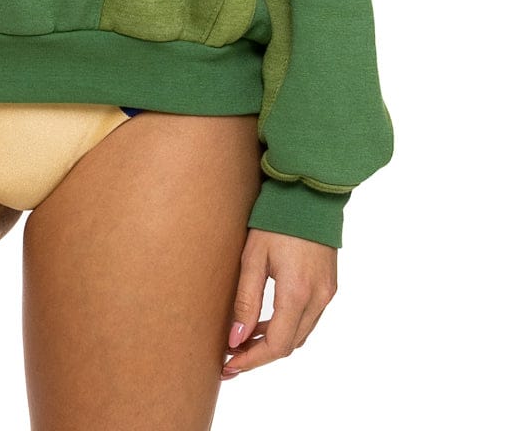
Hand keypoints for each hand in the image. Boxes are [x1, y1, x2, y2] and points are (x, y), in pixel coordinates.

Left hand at [221, 227, 337, 377]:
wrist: (308, 194)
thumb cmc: (276, 221)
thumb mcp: (253, 258)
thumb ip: (245, 301)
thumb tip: (235, 339)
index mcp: (298, 293)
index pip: (277, 345)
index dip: (252, 360)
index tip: (230, 365)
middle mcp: (318, 298)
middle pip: (290, 344)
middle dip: (260, 354)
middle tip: (231, 357)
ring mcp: (327, 293)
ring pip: (300, 333)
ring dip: (273, 341)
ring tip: (243, 341)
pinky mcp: (329, 286)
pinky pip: (308, 318)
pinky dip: (287, 326)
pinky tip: (266, 322)